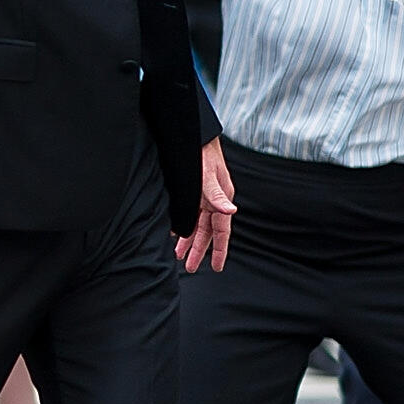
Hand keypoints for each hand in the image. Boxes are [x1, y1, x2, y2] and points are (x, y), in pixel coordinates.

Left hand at [175, 138, 234, 272]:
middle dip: (198, 250)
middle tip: (190, 267)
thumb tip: (230, 211)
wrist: (193, 136)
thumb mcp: (208, 176)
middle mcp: (213, 201)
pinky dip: (180, 226)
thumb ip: (217, 195)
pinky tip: (172, 234)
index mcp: (222, 200)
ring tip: (178, 255)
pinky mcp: (192, 193)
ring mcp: (202, 197)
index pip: (222, 232)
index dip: (220, 250)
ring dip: (187, 240)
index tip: (218, 267)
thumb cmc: (203, 154)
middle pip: (206, 232)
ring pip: (195, 225)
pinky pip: (187, 214)